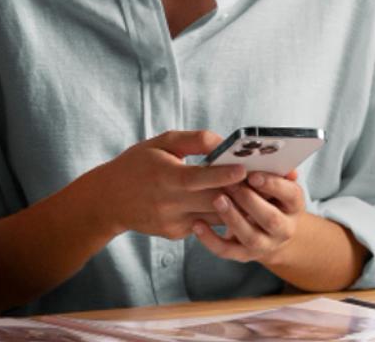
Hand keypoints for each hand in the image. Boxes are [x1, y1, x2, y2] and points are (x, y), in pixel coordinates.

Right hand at [90, 130, 247, 239]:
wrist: (109, 200)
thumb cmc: (137, 165)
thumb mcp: (160, 143)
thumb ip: (193, 141)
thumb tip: (223, 143)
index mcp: (166, 178)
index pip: (200, 178)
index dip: (224, 175)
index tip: (246, 169)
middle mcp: (170, 203)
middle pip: (214, 201)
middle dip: (241, 192)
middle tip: (266, 182)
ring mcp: (174, 222)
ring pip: (215, 217)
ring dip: (237, 207)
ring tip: (260, 194)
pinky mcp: (176, 233)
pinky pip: (205, 223)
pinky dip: (220, 214)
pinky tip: (237, 206)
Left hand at [193, 169, 305, 264]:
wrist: (272, 233)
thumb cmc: (270, 199)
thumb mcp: (277, 185)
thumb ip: (272, 170)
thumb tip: (272, 157)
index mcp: (294, 206)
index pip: (291, 195)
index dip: (273, 185)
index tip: (253, 175)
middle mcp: (284, 229)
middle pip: (271, 219)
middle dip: (249, 201)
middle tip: (230, 185)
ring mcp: (265, 245)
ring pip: (250, 237)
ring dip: (232, 218)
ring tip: (217, 200)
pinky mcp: (244, 255)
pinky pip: (227, 251)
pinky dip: (210, 239)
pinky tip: (197, 224)